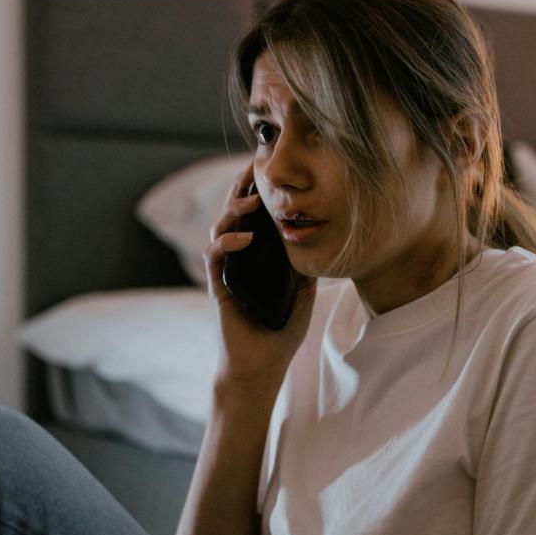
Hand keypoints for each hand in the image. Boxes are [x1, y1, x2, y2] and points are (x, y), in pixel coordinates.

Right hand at [203, 164, 316, 388]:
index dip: (257, 191)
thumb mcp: (303, 295)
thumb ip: (305, 269)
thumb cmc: (280, 334)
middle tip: (253, 165)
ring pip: (220, 228)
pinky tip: (246, 236)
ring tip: (253, 198)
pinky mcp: (216, 286)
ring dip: (234, 209)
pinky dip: (228, 241)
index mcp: (256, 259)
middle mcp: (237, 260)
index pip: (253, 217)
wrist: (260, 368)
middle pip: (232, 213)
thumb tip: (321, 241)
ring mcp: (225, 271)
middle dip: (241, 187)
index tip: (268, 169)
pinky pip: (215, 255)